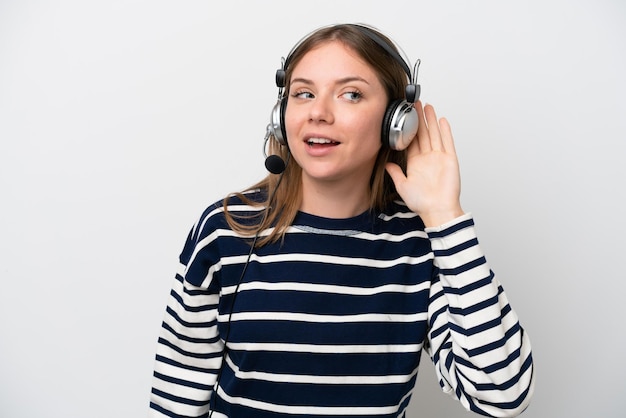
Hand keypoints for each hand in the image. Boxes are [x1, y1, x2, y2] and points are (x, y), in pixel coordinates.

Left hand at [385, 102, 463, 226]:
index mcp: (415, 163)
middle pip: (422, 133)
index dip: (408, 128)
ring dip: (430, 120)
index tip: (405, 117)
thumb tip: (386, 164)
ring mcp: (439, 157)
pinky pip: (447, 142)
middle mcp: (427, 158)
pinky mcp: (450, 159)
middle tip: (415, 104)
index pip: (411, 141)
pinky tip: (441, 120)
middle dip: (418, 118)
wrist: (437, 210)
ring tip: (427, 106)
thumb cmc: (422, 202)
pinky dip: (445, 131)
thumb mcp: (402, 186)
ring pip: (434, 134)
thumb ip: (395, 173)